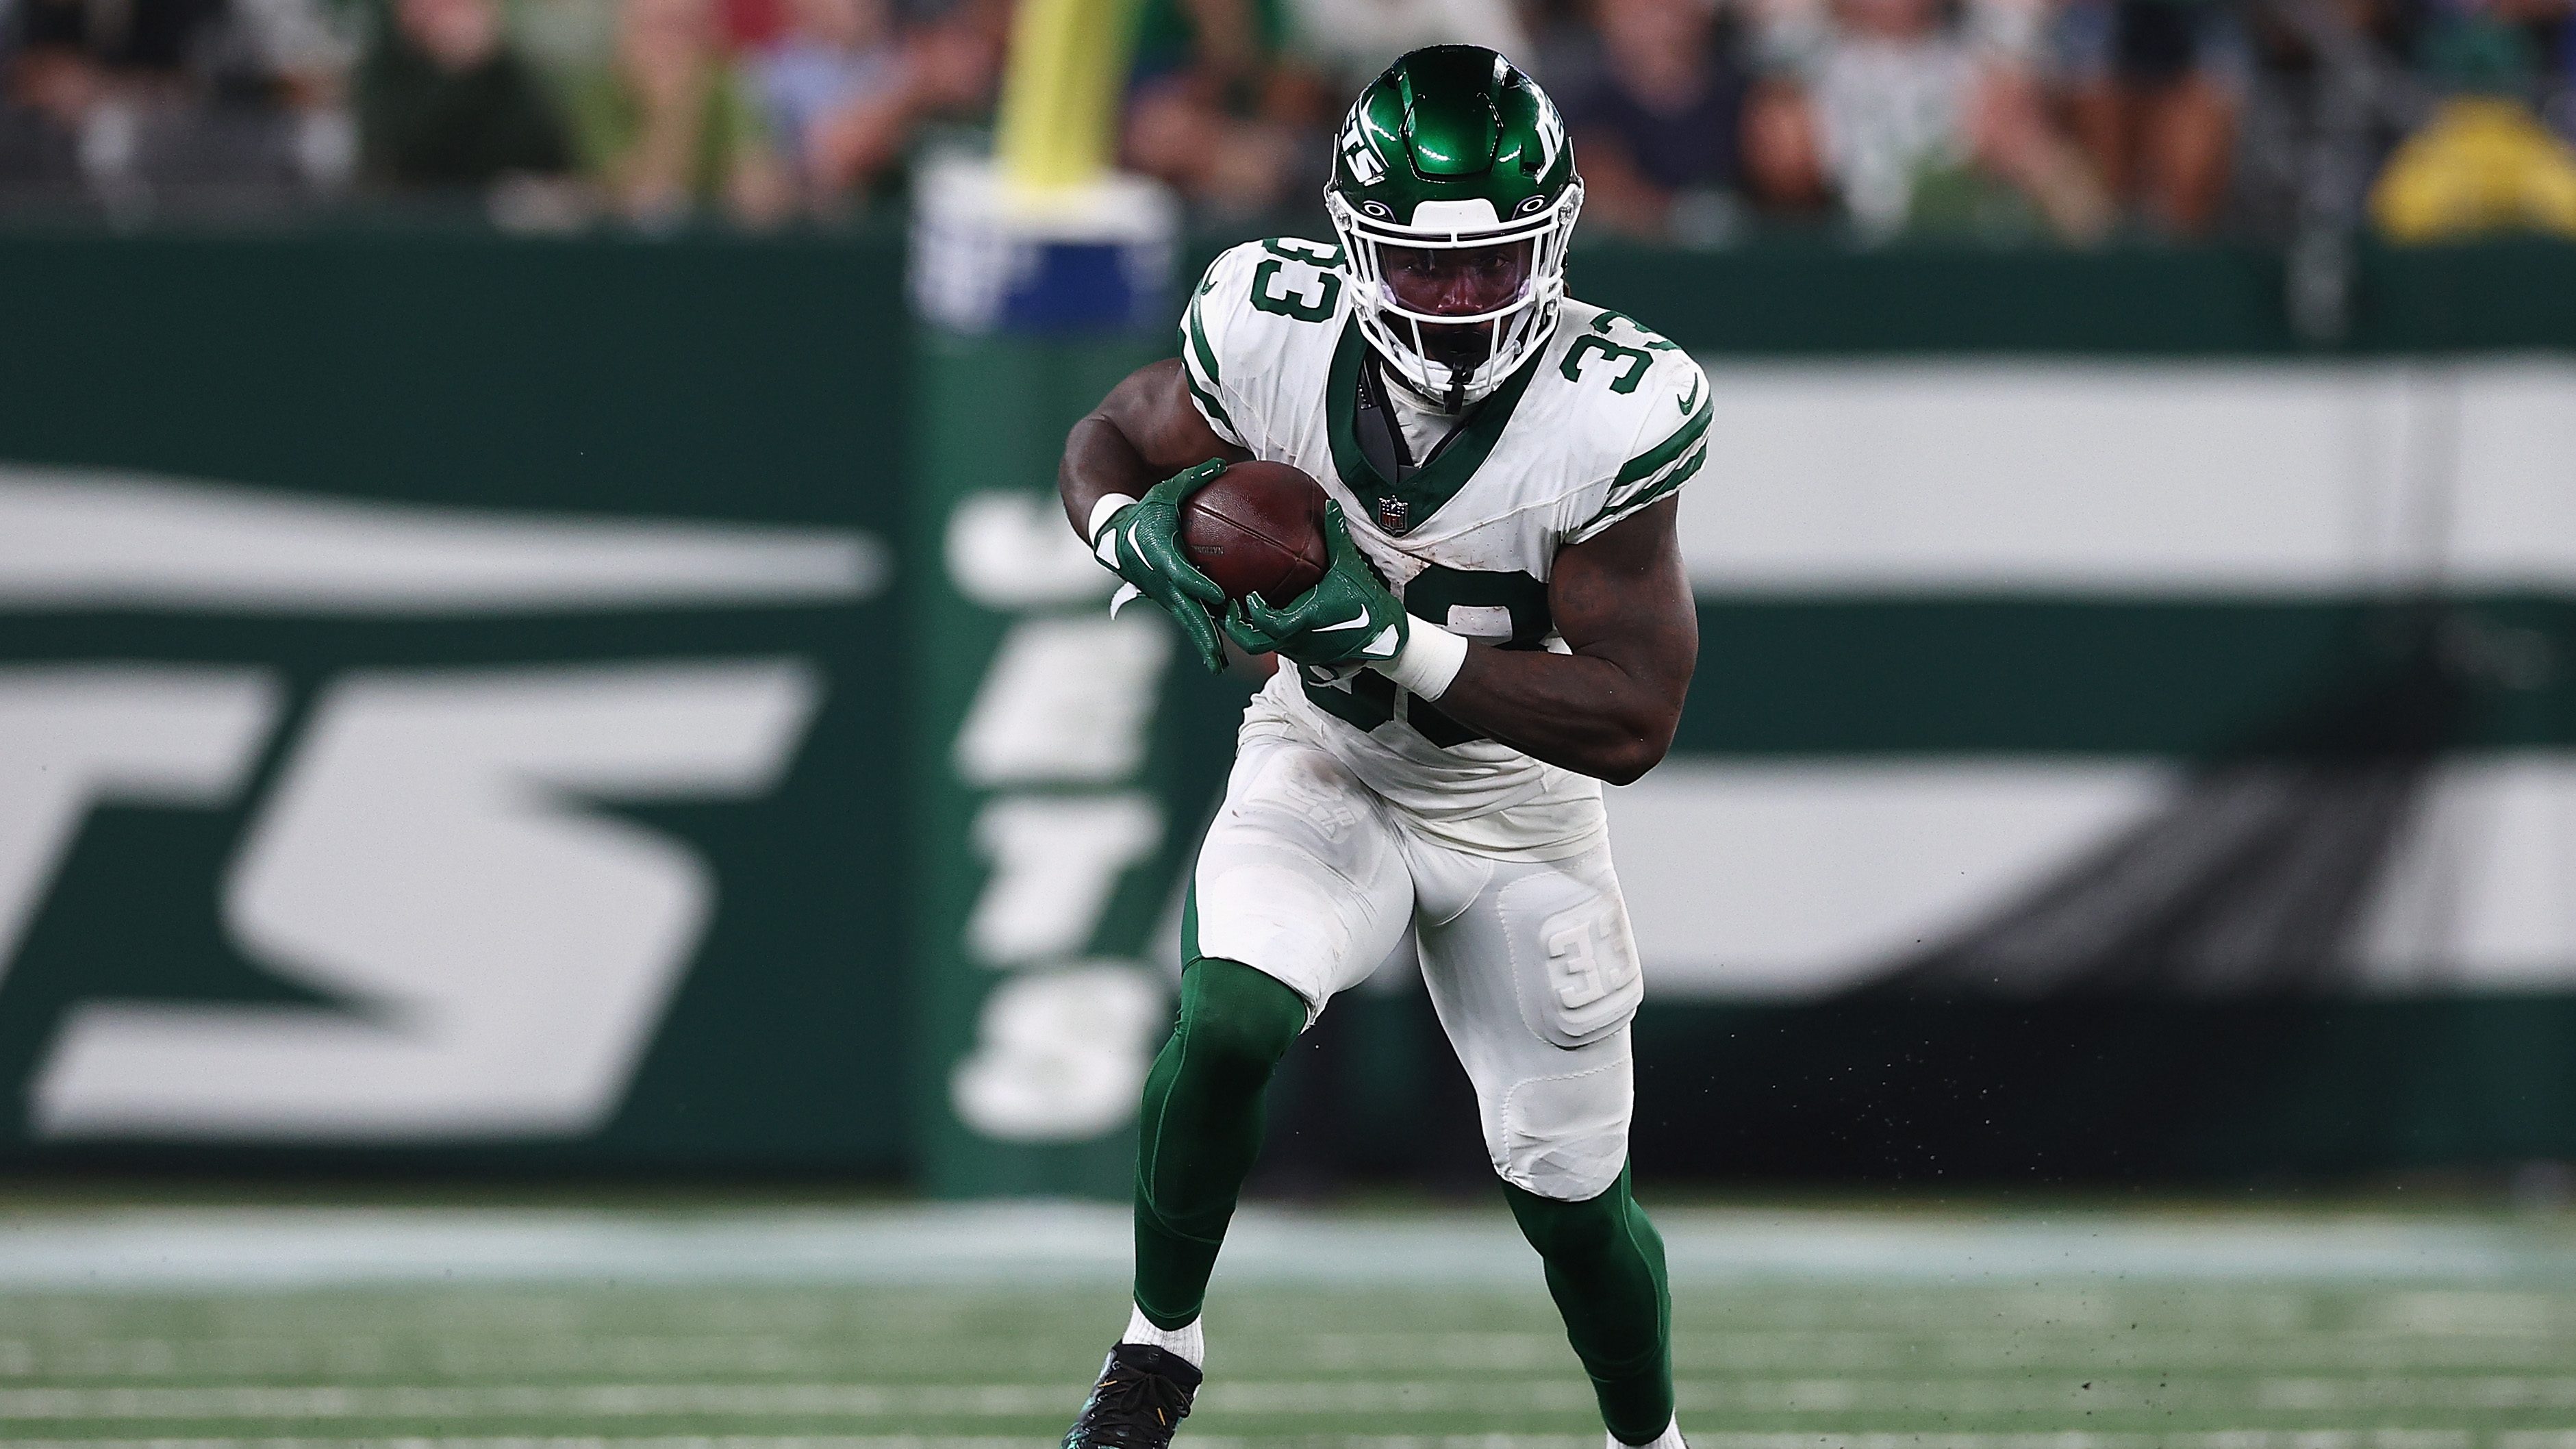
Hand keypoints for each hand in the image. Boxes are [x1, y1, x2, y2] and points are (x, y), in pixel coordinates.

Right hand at [1094, 458, 1229, 671]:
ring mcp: (1163, 593)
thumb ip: (1194, 479)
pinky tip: (1218, 650)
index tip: (1219, 596)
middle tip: (1220, 655)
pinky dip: (1202, 632)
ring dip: (1203, 642)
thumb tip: (1223, 463)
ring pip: (1187, 620)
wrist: (1114, 535)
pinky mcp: (1167, 598)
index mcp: (1160, 554)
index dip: (1199, 585)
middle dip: (1203, 633)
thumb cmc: (1145, 510)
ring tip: (1219, 665)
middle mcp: (1160, 580)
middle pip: (1185, 610)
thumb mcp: (1166, 492)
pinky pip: (1187, 616)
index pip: (1181, 573)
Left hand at [1223, 501, 1407, 669]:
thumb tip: (1330, 506)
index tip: (1245, 595)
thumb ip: (1336, 535)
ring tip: (1238, 612)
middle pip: (1252, 644)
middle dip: (1234, 628)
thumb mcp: (1350, 566)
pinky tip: (1263, 617)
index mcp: (1305, 619)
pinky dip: (1264, 633)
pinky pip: (1276, 645)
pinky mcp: (1304, 654)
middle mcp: (1297, 639)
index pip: (1266, 622)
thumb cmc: (1368, 603)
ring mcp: (1299, 649)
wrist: (1386, 636)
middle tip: (1226, 608)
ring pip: (1262, 647)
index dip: (1250, 611)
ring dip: (1248, 631)